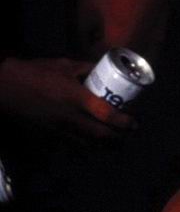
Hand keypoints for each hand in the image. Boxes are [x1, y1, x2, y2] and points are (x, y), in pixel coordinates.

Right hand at [0, 57, 134, 138]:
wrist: (5, 88)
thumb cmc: (36, 73)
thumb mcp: (65, 65)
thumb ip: (87, 68)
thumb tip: (105, 69)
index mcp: (77, 99)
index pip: (107, 115)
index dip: (124, 122)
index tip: (135, 123)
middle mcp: (71, 118)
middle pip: (101, 135)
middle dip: (118, 138)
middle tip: (127, 134)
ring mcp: (59, 129)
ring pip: (87, 144)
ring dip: (103, 145)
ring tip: (114, 141)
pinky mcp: (49, 135)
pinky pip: (72, 145)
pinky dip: (85, 146)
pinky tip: (90, 143)